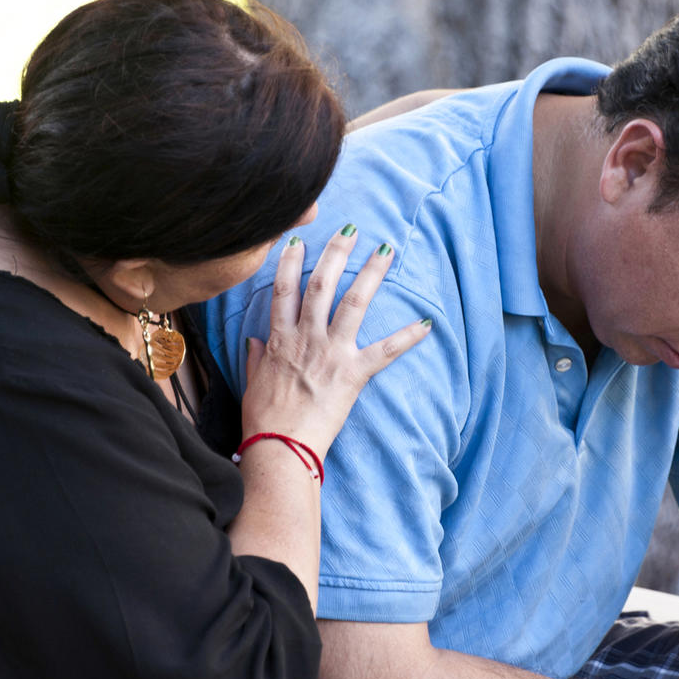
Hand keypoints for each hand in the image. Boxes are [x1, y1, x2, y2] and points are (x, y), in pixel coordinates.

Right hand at [240, 227, 430, 458]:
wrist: (280, 448)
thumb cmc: (263, 420)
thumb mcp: (252, 383)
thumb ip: (254, 358)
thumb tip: (252, 340)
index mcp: (279, 339)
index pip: (283, 290)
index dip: (290, 261)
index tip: (297, 239)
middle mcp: (306, 338)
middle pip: (321, 284)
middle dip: (336, 253)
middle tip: (350, 230)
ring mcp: (331, 353)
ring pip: (353, 303)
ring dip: (371, 274)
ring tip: (386, 252)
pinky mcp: (353, 374)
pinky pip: (385, 351)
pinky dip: (407, 337)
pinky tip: (426, 323)